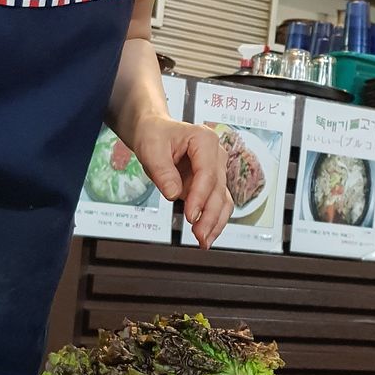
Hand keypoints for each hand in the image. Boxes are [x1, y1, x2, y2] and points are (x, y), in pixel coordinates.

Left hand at [131, 116, 232, 247]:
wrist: (155, 133)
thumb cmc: (155, 136)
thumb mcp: (151, 149)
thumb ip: (162, 171)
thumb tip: (173, 194)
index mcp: (204, 140)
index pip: (207, 172)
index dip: (200, 196)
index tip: (190, 216)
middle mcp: (216, 155)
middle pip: (218, 189)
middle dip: (209, 215)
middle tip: (199, 234)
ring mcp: (216, 170)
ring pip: (222, 200)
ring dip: (215, 222)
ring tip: (204, 241)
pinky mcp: (211, 185)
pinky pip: (218, 204)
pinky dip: (214, 221)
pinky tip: (207, 235)